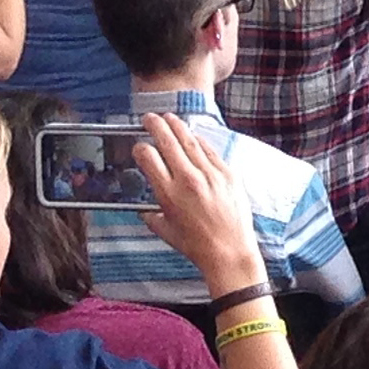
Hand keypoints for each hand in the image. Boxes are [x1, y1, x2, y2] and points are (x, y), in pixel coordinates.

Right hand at [132, 113, 267, 298]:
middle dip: (156, 126)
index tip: (139, 147)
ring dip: (177, 127)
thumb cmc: (196, 245)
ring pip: (190, 141)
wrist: (229, 250)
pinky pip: (211, 151)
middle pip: (168, 142)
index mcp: (168, 193)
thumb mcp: (165, 230)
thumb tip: (145, 210)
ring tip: (169, 118)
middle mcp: (188, 179)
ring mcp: (210, 174)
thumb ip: (152, 216)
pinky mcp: (229, 174)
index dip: (140, 148)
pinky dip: (199, 141)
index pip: (148, 158)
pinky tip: (193, 135)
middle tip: (149, 118)